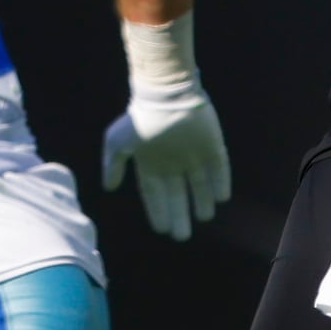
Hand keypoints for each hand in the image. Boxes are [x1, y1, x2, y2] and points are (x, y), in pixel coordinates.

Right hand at [102, 87, 230, 241]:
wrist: (165, 94)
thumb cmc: (140, 119)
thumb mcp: (117, 142)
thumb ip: (113, 165)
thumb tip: (109, 188)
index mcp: (152, 162)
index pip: (155, 194)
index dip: (158, 211)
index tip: (162, 230)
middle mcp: (174, 162)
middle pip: (178, 194)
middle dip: (180, 215)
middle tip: (182, 235)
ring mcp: (194, 154)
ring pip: (200, 183)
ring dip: (203, 201)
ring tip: (204, 217)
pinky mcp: (213, 145)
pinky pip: (220, 167)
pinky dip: (221, 182)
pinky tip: (222, 197)